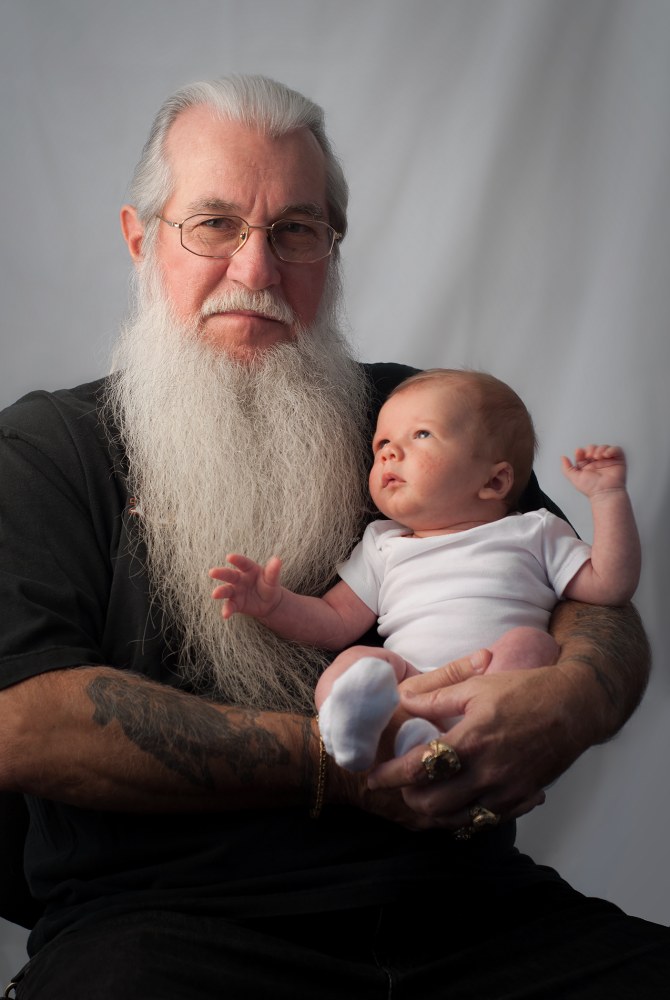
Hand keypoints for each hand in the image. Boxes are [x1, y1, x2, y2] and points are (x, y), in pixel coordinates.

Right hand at [209, 554, 282, 620]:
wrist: (269, 603)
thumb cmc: (269, 586)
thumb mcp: (272, 579)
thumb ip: (273, 571)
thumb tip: (277, 560)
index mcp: (249, 569)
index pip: (243, 563)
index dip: (236, 560)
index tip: (229, 557)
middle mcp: (239, 579)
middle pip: (229, 575)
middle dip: (220, 573)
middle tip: (212, 572)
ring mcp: (236, 591)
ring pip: (226, 590)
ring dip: (220, 592)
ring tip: (215, 594)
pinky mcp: (236, 603)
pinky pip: (230, 606)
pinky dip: (227, 610)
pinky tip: (225, 615)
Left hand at [367, 660, 582, 830]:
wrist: (574, 708)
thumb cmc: (524, 691)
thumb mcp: (477, 687)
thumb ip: (436, 697)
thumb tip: (403, 700)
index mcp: (471, 741)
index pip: (418, 768)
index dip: (389, 776)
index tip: (372, 777)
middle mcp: (487, 772)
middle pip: (432, 804)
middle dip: (409, 797)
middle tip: (401, 786)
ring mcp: (506, 790)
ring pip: (457, 820)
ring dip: (434, 812)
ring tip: (423, 797)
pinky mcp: (520, 798)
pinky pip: (484, 821)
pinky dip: (464, 817)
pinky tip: (456, 805)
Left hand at [561, 444, 626, 497]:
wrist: (604, 493)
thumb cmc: (591, 488)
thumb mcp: (574, 477)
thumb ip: (567, 468)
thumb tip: (563, 458)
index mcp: (587, 466)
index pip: (583, 453)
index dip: (581, 451)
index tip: (579, 453)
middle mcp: (597, 463)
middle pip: (593, 448)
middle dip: (590, 449)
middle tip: (589, 456)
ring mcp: (607, 462)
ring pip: (603, 448)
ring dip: (600, 449)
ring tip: (598, 456)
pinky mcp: (618, 461)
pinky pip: (616, 450)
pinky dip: (612, 450)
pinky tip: (606, 455)